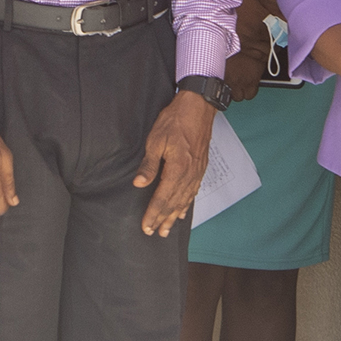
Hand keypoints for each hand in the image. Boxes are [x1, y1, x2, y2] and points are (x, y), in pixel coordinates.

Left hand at [132, 91, 218, 237]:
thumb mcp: (156, 140)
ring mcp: (197, 171)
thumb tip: (139, 184)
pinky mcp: (200, 167)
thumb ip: (149, 164)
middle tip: (154, 233)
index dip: (153, 214)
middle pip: (174, 203)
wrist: (198, 107)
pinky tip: (183, 211)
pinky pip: (194, 191)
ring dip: (175, 216)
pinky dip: (187, 203)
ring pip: (185, 200)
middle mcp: (189, 174)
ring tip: (167, 229)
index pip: (163, 198)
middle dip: (163, 219)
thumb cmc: (175, 120)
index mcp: (177, 168)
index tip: (146, 226)